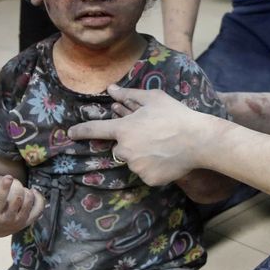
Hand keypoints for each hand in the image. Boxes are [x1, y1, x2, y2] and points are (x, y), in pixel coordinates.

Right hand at [0, 170, 46, 237]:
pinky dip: (39, 199)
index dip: (4, 188)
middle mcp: (6, 220)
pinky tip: (33, 192)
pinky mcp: (26, 222)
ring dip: (28, 193)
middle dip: (19, 189)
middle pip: (17, 201)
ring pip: (28, 205)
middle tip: (17, 183)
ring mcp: (18, 222)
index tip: (8, 177)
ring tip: (23, 189)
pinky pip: (37, 210)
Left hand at [67, 85, 224, 186]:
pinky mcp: (148, 179)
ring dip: (143, 155)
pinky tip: (167, 158)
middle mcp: (126, 150)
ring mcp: (136, 167)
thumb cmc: (175, 115)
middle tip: (152, 135)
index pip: (96, 130)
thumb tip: (111, 90)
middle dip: (131, 142)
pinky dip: (153, 167)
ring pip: (133, 161)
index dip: (81, 130)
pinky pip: (146, 173)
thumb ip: (129, 95)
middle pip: (120, 148)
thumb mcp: (153, 99)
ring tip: (163, 146)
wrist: (198, 140)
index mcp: (124, 129)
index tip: (70, 133)